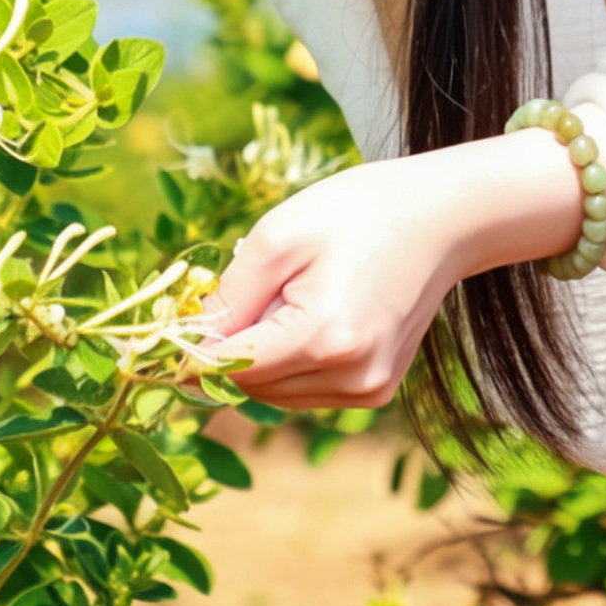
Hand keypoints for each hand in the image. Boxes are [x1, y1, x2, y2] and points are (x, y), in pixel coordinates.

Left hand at [199, 133, 578, 406]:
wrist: (442, 218)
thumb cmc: (358, 213)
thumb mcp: (279, 237)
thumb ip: (229, 297)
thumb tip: (188, 342)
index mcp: (325, 338)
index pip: (230, 367)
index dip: (188, 352)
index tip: (162, 333)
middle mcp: (351, 377)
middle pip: (250, 385)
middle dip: (226, 349)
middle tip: (231, 295)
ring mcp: (368, 390)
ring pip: (275, 393)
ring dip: (259, 357)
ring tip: (282, 297)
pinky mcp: (377, 391)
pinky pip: (305, 390)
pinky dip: (289, 362)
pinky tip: (307, 316)